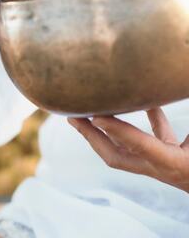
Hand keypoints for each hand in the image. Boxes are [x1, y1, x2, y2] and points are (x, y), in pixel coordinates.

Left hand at [68, 108, 188, 192]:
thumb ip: (184, 119)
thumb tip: (179, 81)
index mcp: (174, 165)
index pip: (138, 145)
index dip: (117, 128)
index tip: (94, 113)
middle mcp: (161, 167)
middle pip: (114, 156)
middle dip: (90, 136)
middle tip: (71, 115)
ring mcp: (160, 164)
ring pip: (124, 149)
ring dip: (105, 129)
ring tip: (88, 108)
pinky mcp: (168, 158)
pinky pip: (147, 138)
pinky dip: (140, 121)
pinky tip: (144, 99)